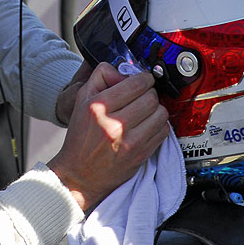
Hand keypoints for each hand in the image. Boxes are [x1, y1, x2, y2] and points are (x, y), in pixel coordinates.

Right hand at [47, 63, 169, 212]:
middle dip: (149, 93)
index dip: (143, 78)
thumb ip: (100, 77)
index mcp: (98, 107)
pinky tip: (146, 126)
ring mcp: (130, 141)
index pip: (135, 83)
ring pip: (160, 113)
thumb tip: (123, 70)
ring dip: (155, 109)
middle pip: (150, 97)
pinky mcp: (141, 155)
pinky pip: (163, 131)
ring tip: (145, 111)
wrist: (80, 174)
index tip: (143, 80)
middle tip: (143, 96)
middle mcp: (114, 124)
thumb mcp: (81, 100)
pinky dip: (158, 125)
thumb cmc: (81, 138)